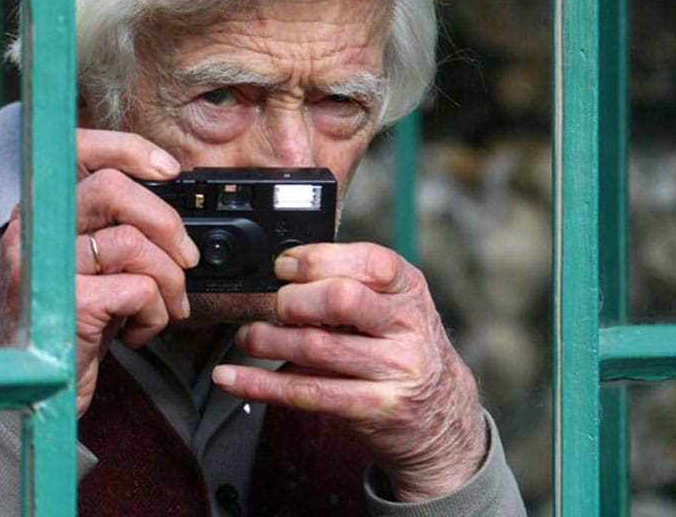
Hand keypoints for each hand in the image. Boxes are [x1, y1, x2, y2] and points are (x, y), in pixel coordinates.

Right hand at [0, 128, 199, 416]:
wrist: (31, 398)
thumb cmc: (69, 329)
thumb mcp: (91, 269)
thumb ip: (117, 232)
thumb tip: (174, 214)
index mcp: (42, 215)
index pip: (76, 151)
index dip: (127, 149)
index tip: (168, 169)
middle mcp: (34, 233)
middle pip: (113, 188)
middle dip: (167, 222)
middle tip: (185, 258)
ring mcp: (46, 268)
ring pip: (133, 242)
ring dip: (170, 280)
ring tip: (166, 307)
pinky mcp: (68, 305)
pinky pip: (139, 289)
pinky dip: (155, 314)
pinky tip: (139, 332)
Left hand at [212, 243, 485, 501]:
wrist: (442, 415)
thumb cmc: (404, 349)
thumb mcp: (395, 306)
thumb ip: (354, 284)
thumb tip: (285, 270)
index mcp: (409, 289)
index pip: (369, 261)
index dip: (318, 259)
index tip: (283, 266)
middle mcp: (407, 326)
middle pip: (341, 300)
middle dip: (293, 300)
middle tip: (272, 306)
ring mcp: (394, 370)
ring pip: (317, 347)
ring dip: (268, 340)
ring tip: (247, 337)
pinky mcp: (374, 408)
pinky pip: (307, 393)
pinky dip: (260, 384)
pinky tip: (232, 378)